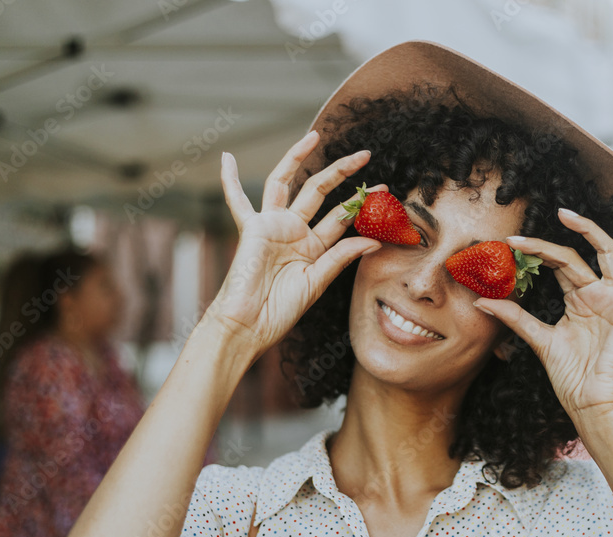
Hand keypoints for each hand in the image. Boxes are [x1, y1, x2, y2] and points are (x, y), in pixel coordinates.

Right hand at [207, 132, 382, 357]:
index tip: (386, 192)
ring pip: (287, 183)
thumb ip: (341, 258)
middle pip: (320, 192)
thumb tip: (373, 240)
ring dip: (298, 158)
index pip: (342, 217)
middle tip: (366, 155)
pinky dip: (230, 180)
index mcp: (314, 247)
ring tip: (315, 135)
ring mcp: (273, 227)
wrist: (249, 325)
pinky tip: (226, 157)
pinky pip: (238, 201)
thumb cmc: (280, 311)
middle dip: (342, 173)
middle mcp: (295, 232)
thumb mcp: (317, 283)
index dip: (363, 204)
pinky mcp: (252, 229)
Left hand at [473, 208, 612, 418]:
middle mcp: (599, 295)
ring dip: (588, 231)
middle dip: (546, 245)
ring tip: (565, 214)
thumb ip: (515, 318)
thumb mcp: (539, 340)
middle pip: (574, 257)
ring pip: (606, 254)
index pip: (558, 266)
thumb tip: (482, 301)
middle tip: (517, 237)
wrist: (591, 403)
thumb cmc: (572, 376)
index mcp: (580, 300)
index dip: (534, 255)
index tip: (507, 247)